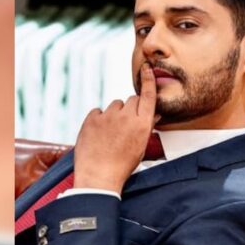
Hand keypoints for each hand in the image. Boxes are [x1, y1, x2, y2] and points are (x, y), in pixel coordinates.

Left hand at [73, 63, 157, 193]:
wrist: (98, 177)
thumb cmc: (122, 165)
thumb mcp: (140, 147)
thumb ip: (145, 127)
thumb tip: (152, 115)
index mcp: (143, 124)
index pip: (148, 95)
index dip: (148, 80)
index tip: (147, 68)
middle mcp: (127, 117)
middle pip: (131, 99)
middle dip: (130, 108)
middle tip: (125, 125)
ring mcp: (108, 116)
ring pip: (114, 105)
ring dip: (114, 114)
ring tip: (110, 133)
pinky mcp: (92, 118)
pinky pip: (98, 111)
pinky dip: (98, 119)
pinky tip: (98, 134)